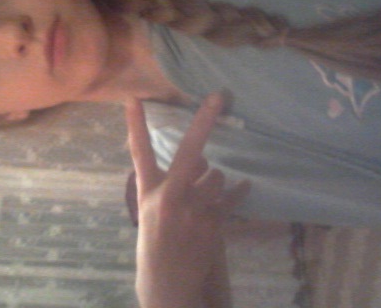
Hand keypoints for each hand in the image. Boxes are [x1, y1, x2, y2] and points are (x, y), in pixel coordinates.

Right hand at [126, 94, 249, 307]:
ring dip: (213, 183)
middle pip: (188, 151)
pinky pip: (231, 199)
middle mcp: (169, 197)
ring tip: (201, 203)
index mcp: (148, 192)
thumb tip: (201, 159)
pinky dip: (238, 192)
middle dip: (205, 122)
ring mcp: (192, 210)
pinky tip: (246, 184)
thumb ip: (172, 182)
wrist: (166, 284)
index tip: (134, 98)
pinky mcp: (212, 224)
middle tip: (219, 96)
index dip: (136, 125)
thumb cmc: (155, 242)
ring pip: (214, 177)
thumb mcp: (152, 210)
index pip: (139, 153)